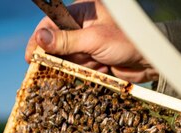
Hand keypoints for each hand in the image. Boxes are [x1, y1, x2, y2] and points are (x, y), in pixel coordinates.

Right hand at [25, 0, 157, 82]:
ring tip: (97, 64)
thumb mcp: (94, 40)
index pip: (51, 24)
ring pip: (68, 60)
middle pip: (57, 44)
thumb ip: (66, 40)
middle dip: (63, 58)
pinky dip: (84, 74)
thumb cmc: (127, 42)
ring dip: (78, 67)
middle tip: (70, 65)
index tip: (30, 57)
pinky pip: (78, 69)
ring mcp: (86, 44)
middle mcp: (81, 26)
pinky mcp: (92, 60)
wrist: (150, 62)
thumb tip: (39, 38)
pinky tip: (98, 70)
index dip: (39, 40)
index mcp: (81, 12)